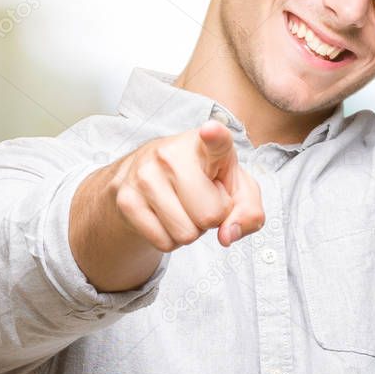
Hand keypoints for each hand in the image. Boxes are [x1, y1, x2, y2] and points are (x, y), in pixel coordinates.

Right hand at [112, 120, 264, 250]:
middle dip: (212, 219)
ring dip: (191, 230)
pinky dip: (170, 240)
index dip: (215, 136)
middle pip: (210, 215)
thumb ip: (249, 211)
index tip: (210, 130)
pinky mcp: (125, 200)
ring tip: (183, 207)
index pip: (215, 140)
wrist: (145, 178)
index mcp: (206, 143)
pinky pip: (163, 243)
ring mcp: (144, 176)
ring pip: (186, 234)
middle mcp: (172, 154)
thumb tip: (227, 235)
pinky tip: (166, 216)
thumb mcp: (235, 188)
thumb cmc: (203, 179)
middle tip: (201, 200)